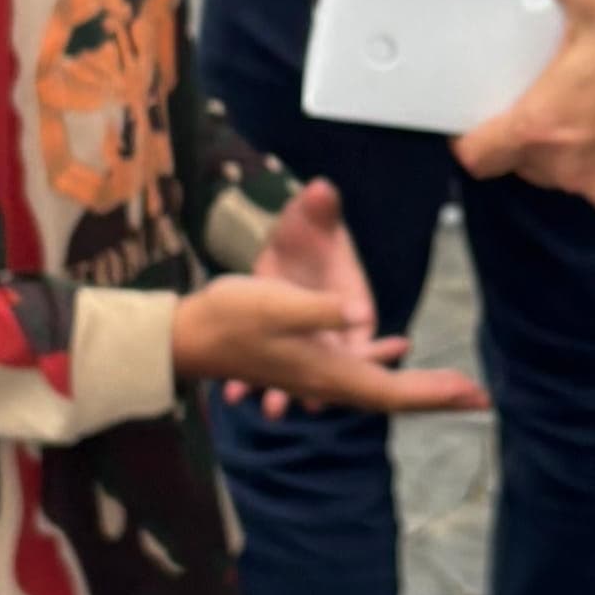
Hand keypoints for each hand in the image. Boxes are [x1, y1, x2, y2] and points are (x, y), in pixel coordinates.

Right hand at [170, 278, 487, 417]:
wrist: (189, 332)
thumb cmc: (232, 315)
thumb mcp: (276, 301)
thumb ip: (317, 308)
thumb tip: (355, 312)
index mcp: (326, 373)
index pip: (392, 393)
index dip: (434, 394)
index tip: (472, 395)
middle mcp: (326, 381)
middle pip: (393, 397)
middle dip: (437, 397)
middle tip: (481, 398)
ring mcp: (317, 373)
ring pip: (378, 385)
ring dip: (416, 384)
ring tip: (454, 384)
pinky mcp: (308, 360)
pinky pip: (358, 368)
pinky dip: (384, 361)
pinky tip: (397, 343)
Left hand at [235, 181, 379, 415]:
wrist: (283, 242)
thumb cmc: (307, 229)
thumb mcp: (311, 220)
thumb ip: (319, 211)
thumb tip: (321, 188)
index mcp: (351, 299)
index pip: (363, 330)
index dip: (361, 354)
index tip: (348, 372)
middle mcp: (332, 327)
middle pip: (332, 363)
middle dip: (319, 386)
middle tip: (308, 406)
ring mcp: (305, 339)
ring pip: (298, 373)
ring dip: (282, 393)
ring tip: (267, 407)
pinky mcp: (279, 345)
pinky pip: (268, 370)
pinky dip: (252, 384)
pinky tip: (232, 394)